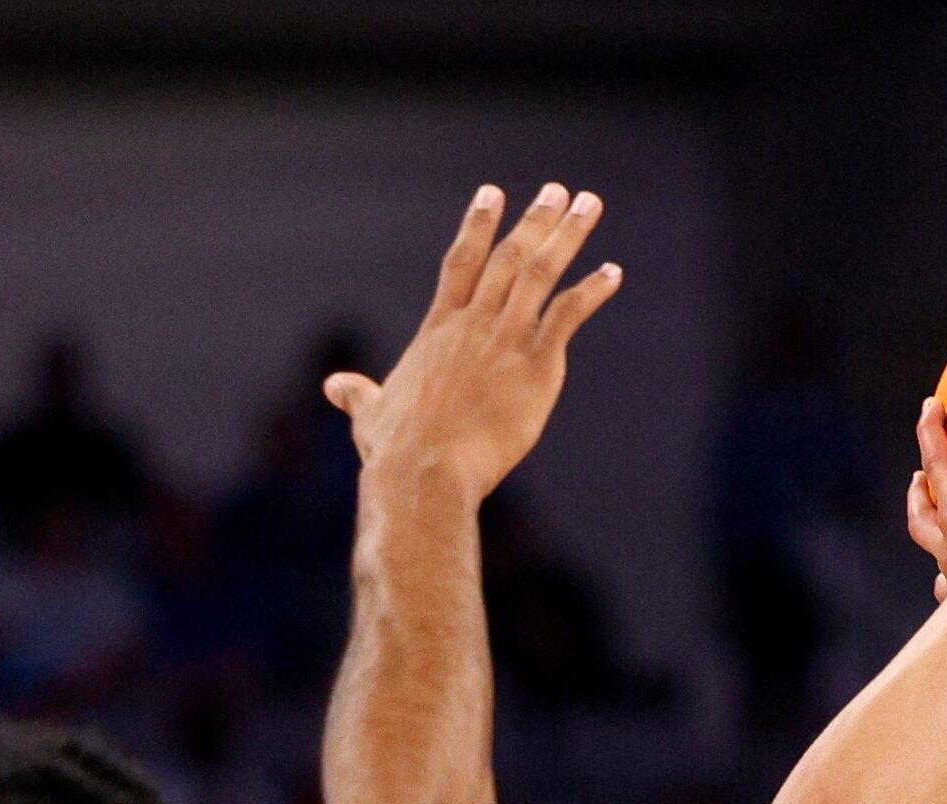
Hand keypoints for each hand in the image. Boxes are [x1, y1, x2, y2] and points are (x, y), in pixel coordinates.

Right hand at [324, 183, 623, 500]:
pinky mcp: (536, 363)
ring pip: (541, 271)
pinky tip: (612, 273)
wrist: (427, 472)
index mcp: (438, 329)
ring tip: (588, 204)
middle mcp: (473, 323)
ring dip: (568, 235)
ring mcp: (506, 338)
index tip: (492, 193)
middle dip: (535, 220)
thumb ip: (358, 394)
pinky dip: (592, 290)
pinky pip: (569, 314)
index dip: (477, 225)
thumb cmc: (395, 451)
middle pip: (508, 256)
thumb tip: (333, 386)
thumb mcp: (369, 415)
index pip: (460, 262)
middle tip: (557, 189)